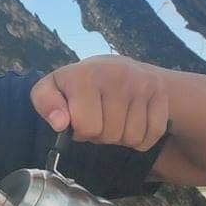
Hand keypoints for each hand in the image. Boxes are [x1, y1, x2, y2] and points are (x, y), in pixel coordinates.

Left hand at [31, 55, 168, 151]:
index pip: (87, 127)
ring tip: (112, 118)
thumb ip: (45, 103)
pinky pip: (152, 134)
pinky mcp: (160, 92)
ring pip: (132, 138)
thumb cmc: (78, 85)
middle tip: (97, 118)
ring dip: (120, 137)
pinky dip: (141, 138)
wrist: (115, 67)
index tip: (78, 118)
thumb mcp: (52, 88)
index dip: (80, 131)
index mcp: (86, 75)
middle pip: (110, 135)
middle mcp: (117, 75)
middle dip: (100, 135)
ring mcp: (142, 83)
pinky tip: (131, 122)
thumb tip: (60, 124)